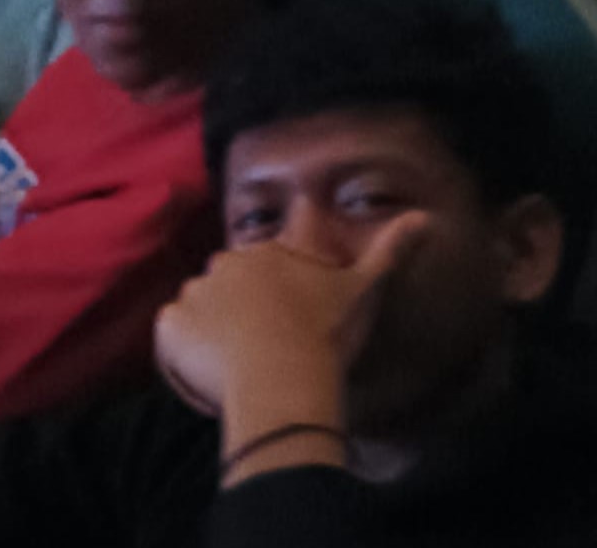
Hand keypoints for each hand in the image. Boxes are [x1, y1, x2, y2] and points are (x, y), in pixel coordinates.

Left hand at [154, 212, 428, 423]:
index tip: (287, 312)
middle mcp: (228, 262)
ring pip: (201, 306)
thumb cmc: (326, 335)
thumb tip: (426, 217)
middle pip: (232, 283)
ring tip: (241, 365)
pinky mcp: (170, 323)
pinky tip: (210, 371)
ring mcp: (195, 291)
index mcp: (271, 254)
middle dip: (244, 308)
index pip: (268, 257)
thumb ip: (392, 250)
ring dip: (214, 328)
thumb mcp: (366, 291)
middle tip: (268, 347)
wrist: (282, 379)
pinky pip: (172, 333)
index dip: (276, 282)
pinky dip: (184, 348)